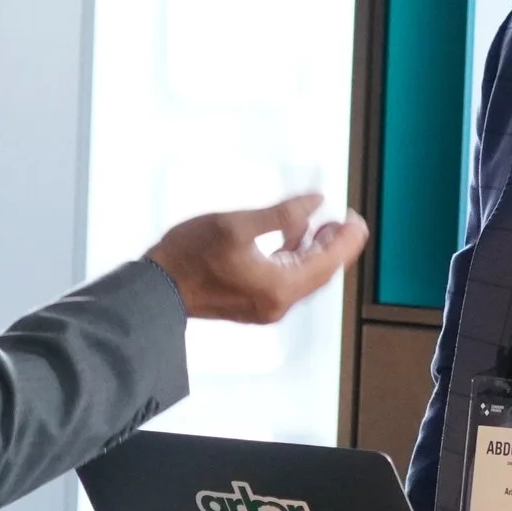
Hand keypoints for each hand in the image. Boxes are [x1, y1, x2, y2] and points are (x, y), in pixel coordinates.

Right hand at [145, 194, 369, 324]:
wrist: (156, 290)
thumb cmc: (190, 258)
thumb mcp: (238, 224)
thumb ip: (283, 214)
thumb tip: (315, 204)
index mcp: (281, 286)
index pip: (330, 261)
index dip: (347, 237)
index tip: (355, 218)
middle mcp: (279, 302)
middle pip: (322, 272)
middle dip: (335, 244)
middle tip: (343, 218)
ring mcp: (266, 306)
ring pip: (305, 277)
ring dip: (316, 251)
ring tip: (322, 223)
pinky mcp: (254, 304)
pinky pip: (287, 280)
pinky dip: (295, 259)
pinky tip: (293, 238)